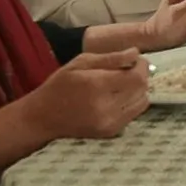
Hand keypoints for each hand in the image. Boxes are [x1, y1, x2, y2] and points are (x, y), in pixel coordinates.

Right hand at [20, 49, 150, 140]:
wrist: (43, 117)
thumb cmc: (60, 85)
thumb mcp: (81, 62)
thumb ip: (111, 58)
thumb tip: (136, 53)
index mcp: (97, 86)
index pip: (137, 77)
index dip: (141, 66)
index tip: (135, 60)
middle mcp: (107, 107)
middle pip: (142, 89)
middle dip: (141, 75)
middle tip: (129, 69)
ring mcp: (110, 123)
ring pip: (142, 102)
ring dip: (138, 89)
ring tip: (123, 83)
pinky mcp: (111, 132)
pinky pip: (134, 114)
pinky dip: (132, 102)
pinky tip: (118, 97)